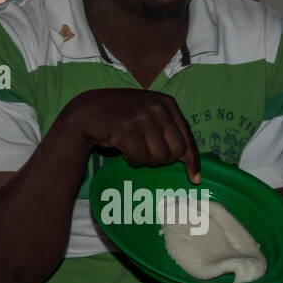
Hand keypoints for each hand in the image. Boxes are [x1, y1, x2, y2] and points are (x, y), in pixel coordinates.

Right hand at [62, 90, 199, 182]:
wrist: (88, 111)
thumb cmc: (122, 115)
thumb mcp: (149, 112)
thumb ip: (169, 127)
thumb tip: (189, 158)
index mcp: (167, 103)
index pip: (187, 137)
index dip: (192, 161)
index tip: (195, 179)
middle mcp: (156, 108)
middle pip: (175, 151)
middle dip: (164, 160)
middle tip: (150, 156)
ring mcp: (140, 118)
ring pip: (158, 157)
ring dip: (147, 160)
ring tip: (135, 149)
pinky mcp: (125, 130)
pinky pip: (139, 159)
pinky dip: (133, 160)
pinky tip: (124, 150)